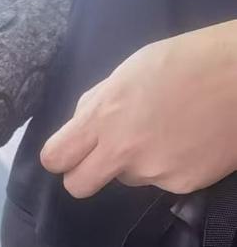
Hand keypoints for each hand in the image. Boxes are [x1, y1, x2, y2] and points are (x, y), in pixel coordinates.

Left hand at [41, 21, 236, 197]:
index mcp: (104, 116)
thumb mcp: (132, 69)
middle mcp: (123, 151)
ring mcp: (154, 173)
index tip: (68, 152)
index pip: (55, 158)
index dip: (59, 156)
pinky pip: (160, 181)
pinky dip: (168, 165)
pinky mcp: (181, 185)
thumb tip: (80, 124)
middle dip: (84, 173)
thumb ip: (99, 101)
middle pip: (78, 186)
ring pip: (125, 179)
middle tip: (103, 155)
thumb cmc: (191, 60)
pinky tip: (187, 140)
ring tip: (165, 130)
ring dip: (135, 162)